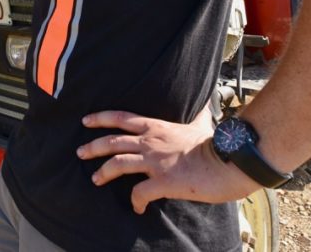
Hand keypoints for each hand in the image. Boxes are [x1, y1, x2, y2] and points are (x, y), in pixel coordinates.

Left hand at [77, 109, 256, 213]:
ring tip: (95, 180)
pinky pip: (140, 192)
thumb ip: (195, 116)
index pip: (121, 118)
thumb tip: (203, 104)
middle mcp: (151, 142)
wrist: (230, 159)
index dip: (100, 118)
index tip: (85, 120)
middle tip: (80, 152)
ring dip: (103, 172)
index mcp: (156, 127)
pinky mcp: (163, 181)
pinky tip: (138, 207)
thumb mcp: (200, 123)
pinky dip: (135, 201)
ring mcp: (155, 161)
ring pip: (117, 164)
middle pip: (112, 141)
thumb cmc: (216, 144)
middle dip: (92, 146)